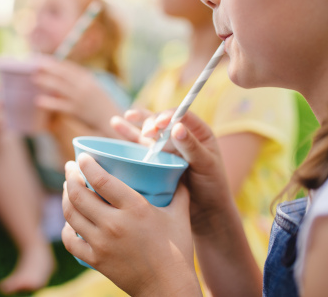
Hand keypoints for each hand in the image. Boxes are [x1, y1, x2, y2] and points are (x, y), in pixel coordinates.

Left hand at [33, 58, 122, 134]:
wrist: (111, 120)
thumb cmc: (101, 105)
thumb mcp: (94, 89)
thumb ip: (80, 82)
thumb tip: (63, 78)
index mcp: (89, 79)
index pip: (70, 67)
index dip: (56, 63)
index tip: (44, 59)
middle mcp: (84, 86)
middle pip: (63, 74)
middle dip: (49, 68)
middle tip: (35, 65)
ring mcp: (80, 98)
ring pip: (60, 87)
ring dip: (46, 82)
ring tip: (34, 79)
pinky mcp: (77, 111)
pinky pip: (60, 105)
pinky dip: (49, 103)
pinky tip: (39, 101)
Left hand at [62, 154, 201, 295]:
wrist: (168, 288)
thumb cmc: (177, 250)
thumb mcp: (180, 215)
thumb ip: (179, 191)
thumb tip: (179, 171)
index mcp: (135, 208)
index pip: (101, 179)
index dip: (86, 164)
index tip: (82, 156)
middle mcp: (114, 224)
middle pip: (78, 194)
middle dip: (70, 176)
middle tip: (70, 167)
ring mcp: (102, 243)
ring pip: (71, 214)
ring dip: (65, 197)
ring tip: (68, 187)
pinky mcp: (96, 260)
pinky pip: (71, 240)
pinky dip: (66, 227)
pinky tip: (70, 220)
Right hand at [114, 109, 233, 235]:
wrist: (206, 212)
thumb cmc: (212, 187)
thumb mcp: (206, 165)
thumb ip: (191, 146)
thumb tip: (177, 127)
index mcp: (197, 132)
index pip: (182, 116)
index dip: (170, 116)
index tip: (161, 123)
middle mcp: (180, 135)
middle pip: (162, 121)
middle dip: (152, 122)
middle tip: (147, 132)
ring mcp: (166, 146)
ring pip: (149, 129)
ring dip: (136, 121)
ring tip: (125, 117)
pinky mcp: (153, 158)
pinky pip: (139, 143)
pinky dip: (128, 132)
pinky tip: (115, 123)